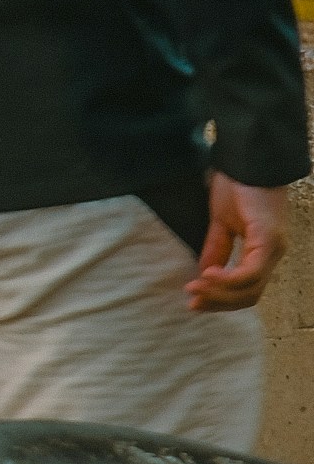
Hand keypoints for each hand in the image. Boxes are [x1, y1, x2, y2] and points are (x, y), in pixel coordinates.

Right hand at [188, 172, 286, 311]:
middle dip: (219, 303)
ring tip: (194, 288)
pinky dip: (227, 279)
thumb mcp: (221, 221)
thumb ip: (217, 247)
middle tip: (191, 301)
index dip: (221, 300)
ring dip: (220, 294)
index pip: (247, 289)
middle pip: (250, 296)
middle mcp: (272, 255)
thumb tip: (205, 273)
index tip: (193, 301)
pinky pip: (250, 272)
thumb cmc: (237, 185)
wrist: (248, 160)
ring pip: (251, 289)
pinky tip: (206, 275)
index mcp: (263, 252)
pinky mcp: (268, 241)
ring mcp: (273, 249)